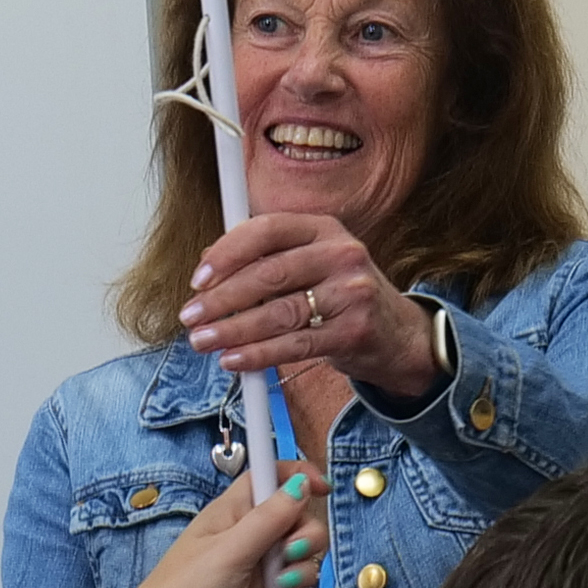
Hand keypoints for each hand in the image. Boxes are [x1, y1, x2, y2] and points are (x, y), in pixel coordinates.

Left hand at [112, 460, 323, 587]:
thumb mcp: (228, 550)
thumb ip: (269, 518)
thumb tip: (301, 483)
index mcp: (234, 514)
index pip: (271, 478)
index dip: (298, 476)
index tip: (322, 486)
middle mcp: (251, 540)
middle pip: (300, 522)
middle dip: (307, 537)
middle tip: (287, 555)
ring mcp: (261, 573)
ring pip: (306, 560)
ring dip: (304, 573)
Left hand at [176, 211, 440, 397]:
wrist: (396, 334)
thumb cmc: (338, 295)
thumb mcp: (311, 263)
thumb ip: (267, 260)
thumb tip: (207, 270)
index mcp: (323, 228)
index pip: (266, 229)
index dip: (227, 253)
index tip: (197, 279)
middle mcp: (341, 254)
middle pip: (269, 273)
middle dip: (222, 298)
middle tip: (191, 316)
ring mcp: (351, 293)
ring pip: (279, 313)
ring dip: (232, 329)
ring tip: (203, 340)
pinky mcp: (354, 331)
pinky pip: (295, 345)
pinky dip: (258, 354)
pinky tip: (233, 360)